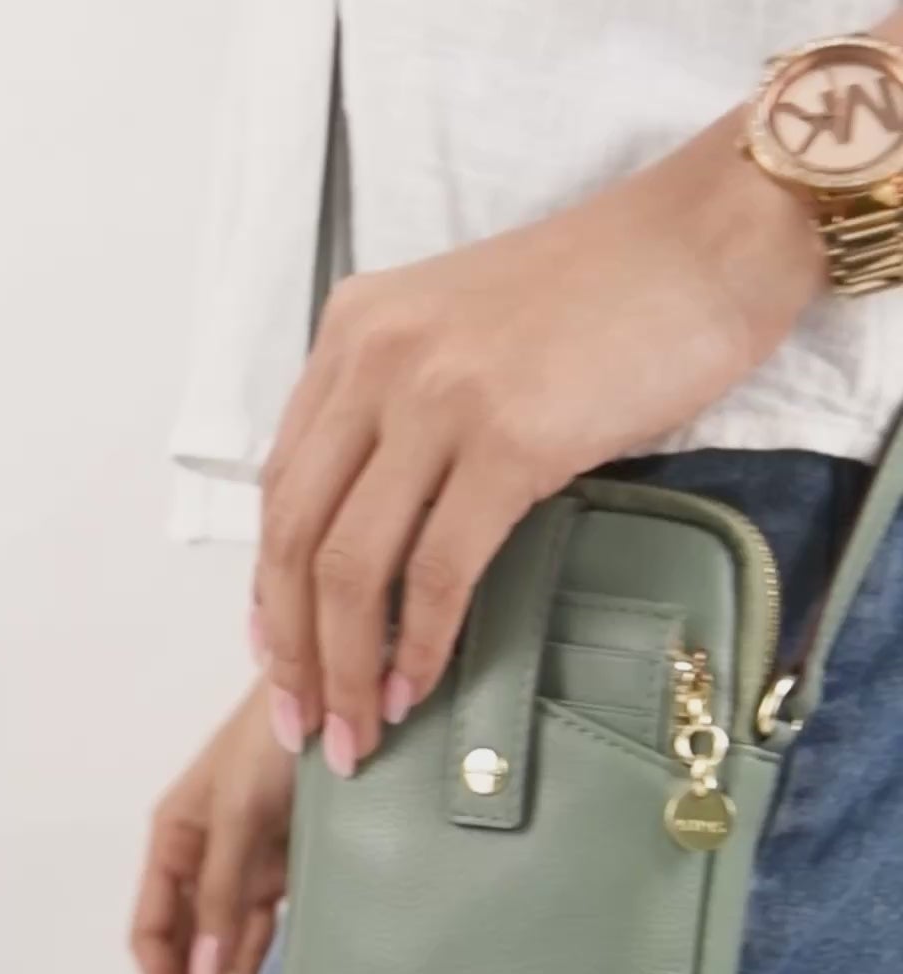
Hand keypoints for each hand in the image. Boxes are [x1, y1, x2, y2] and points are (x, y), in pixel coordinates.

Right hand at [131, 679, 293, 973]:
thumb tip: (203, 972)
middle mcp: (206, 857)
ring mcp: (250, 863)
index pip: (153, 928)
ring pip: (234, 943)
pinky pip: (276, 926)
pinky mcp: (294, 865)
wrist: (342, 691)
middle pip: (192, 945)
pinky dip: (278, 959)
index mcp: (174, 839)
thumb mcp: (238, 814)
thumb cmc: (275, 737)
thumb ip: (221, 892)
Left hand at [254, 112, 826, 773]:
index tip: (278, 661)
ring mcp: (438, 398)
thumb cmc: (605, 295)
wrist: (706, 238)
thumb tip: (369, 534)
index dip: (268, 588)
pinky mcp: (511, 440)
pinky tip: (419, 689)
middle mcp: (375, 359)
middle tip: (305, 727)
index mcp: (354, 331)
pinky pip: (439, 570)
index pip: (281, 483)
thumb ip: (400, 407)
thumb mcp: (462, 330)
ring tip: (358, 735)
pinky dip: (420, 643)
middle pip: (295, 535)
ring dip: (346, 667)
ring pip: (351, 565)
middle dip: (293, 649)